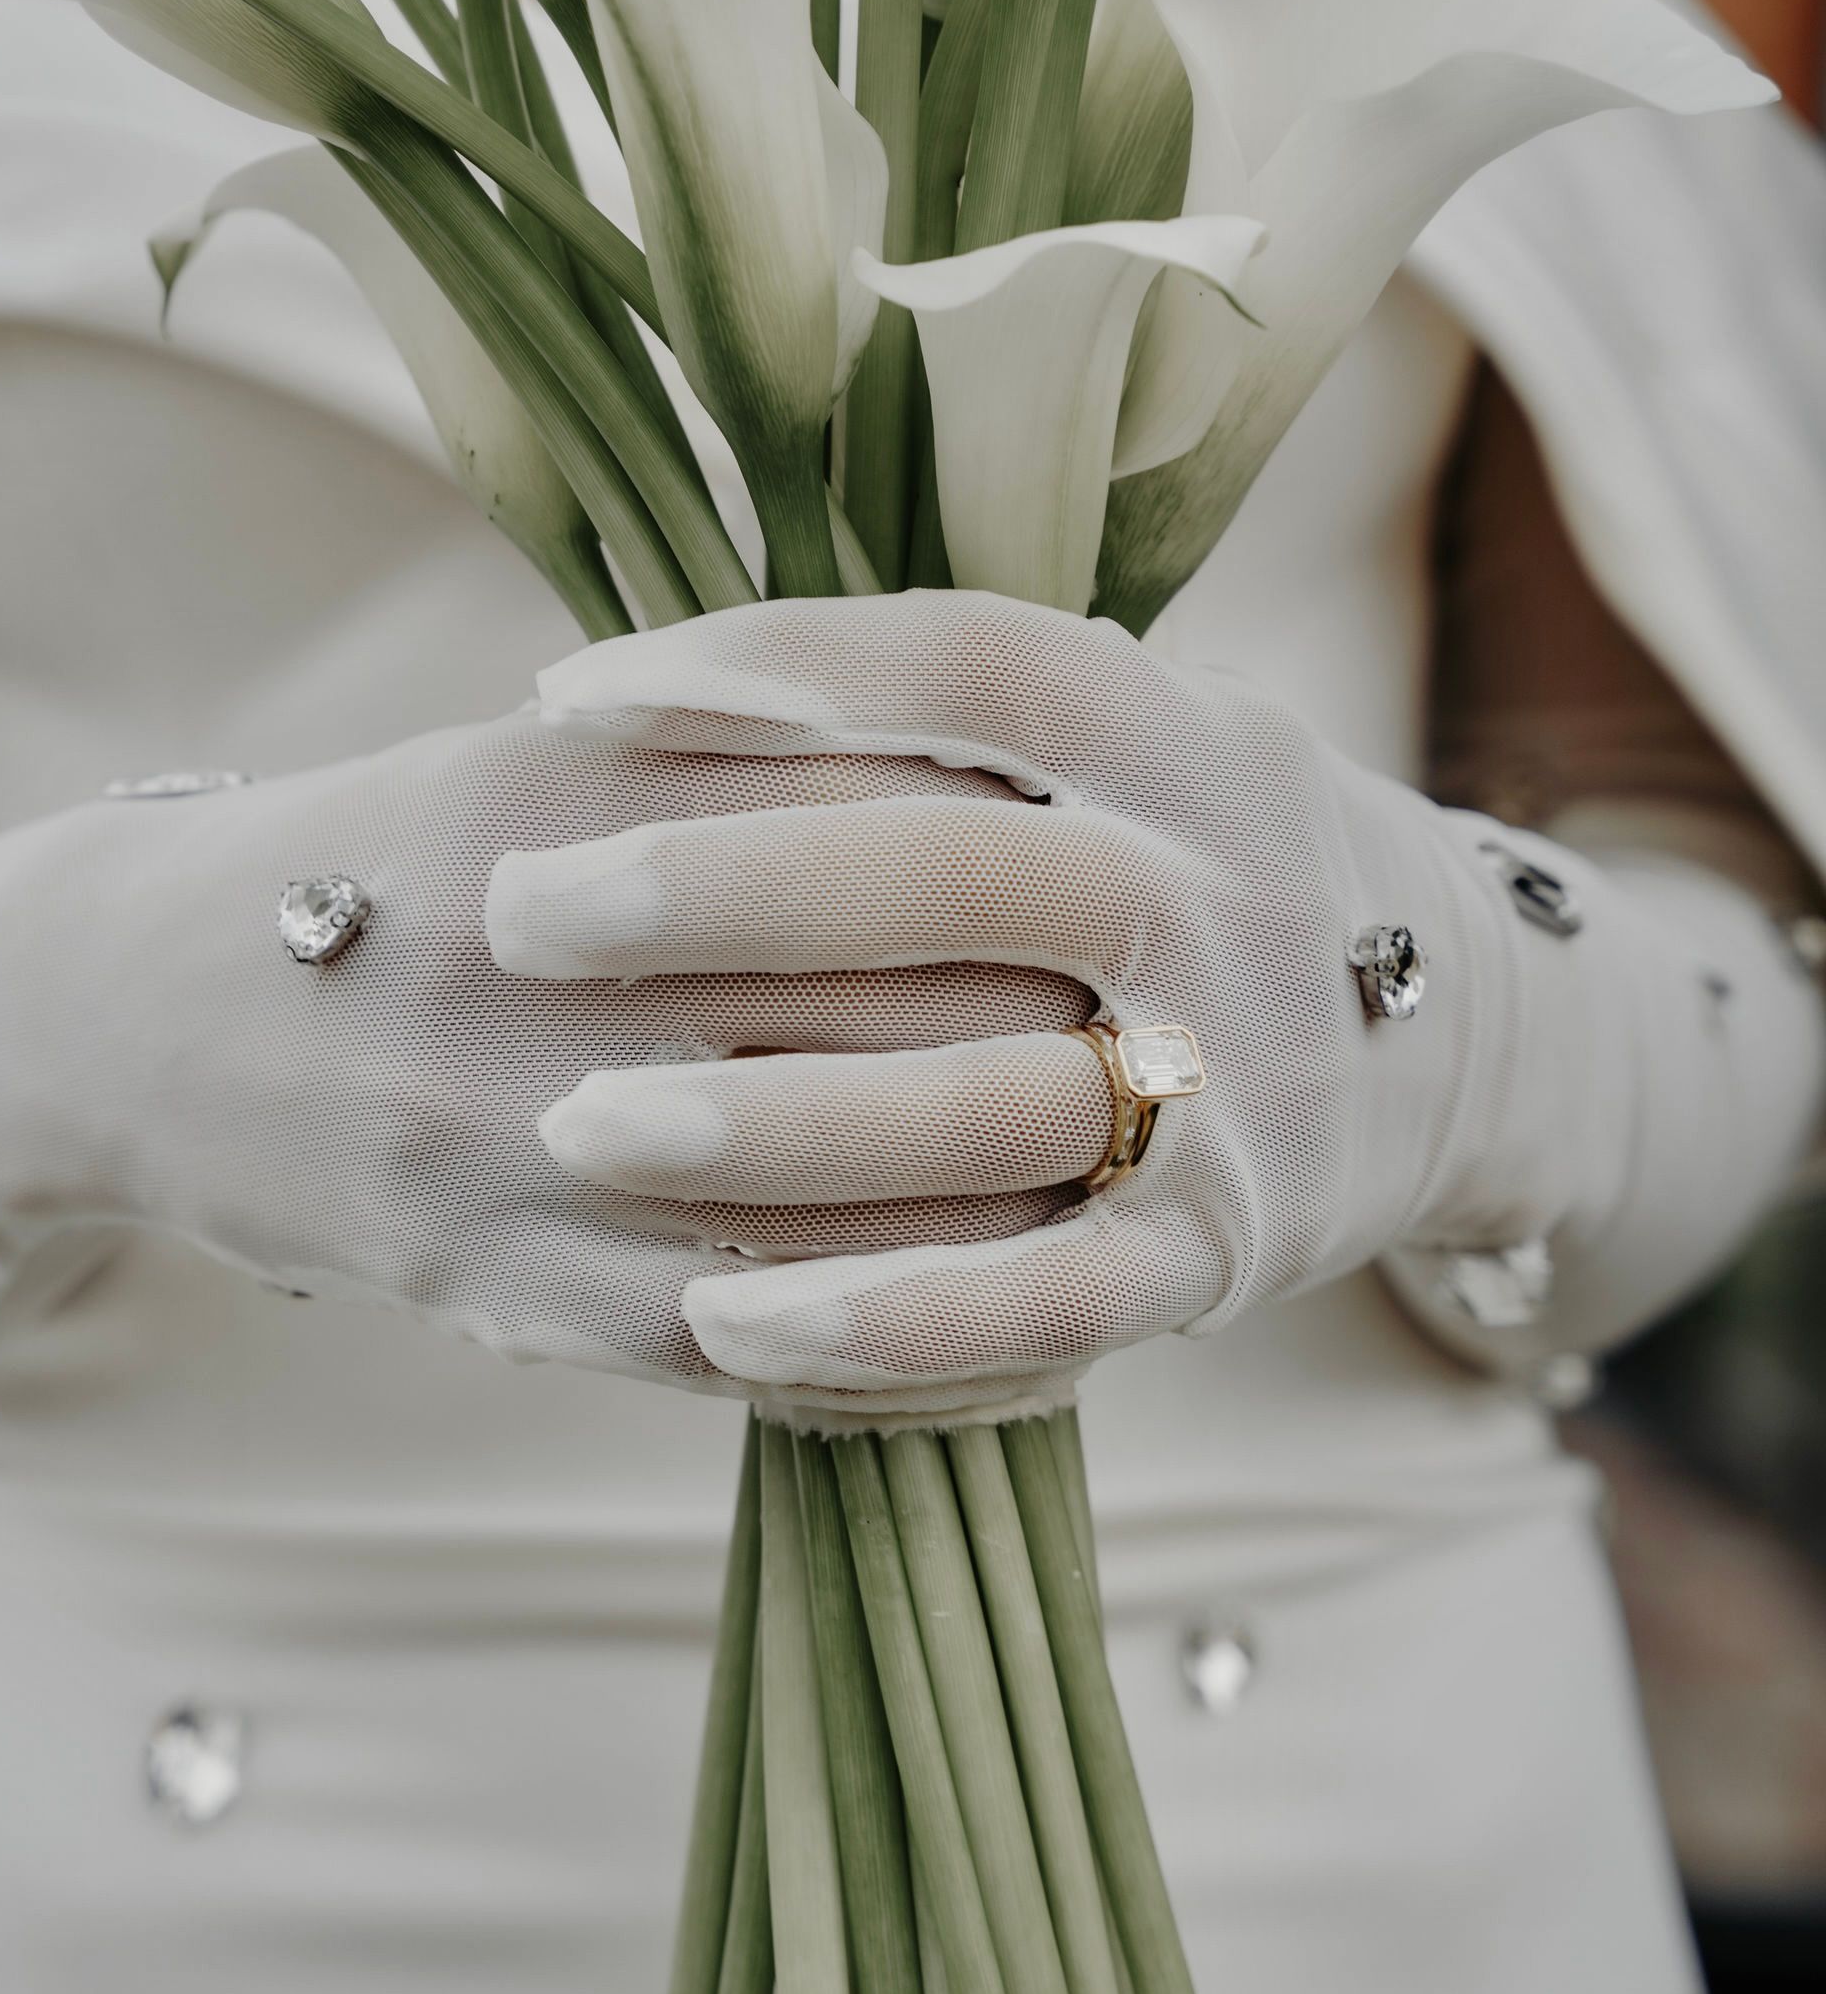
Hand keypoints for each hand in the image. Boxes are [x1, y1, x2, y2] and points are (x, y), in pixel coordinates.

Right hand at [0, 703, 1098, 1394]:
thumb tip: (1013, 789)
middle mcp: (547, 977)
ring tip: (1140, 1217)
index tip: (1150, 898)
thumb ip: (746, 763)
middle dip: (1071, 1055)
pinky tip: (1016, 1354)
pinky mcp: (491, 1289)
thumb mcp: (538, 765)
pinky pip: (746, 1353)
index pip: (881, 844)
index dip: (1040, 884)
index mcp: (577, 809)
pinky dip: (904, 1359)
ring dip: (1017, 1228)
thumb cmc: (379, 871)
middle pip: (897, 1028)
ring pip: (841, 1212)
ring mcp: (513, 1149)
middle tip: (1195, 1065)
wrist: (130, 1012)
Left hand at [486, 592, 1664, 1416]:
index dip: (766, 670)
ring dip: (772, 1124)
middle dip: (716, 891)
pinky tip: (718, 1327)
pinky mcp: (1229, 1249)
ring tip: (574, 1125)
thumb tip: (634, 696)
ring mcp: (1245, 1079)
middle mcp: (1225, 890)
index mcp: (1183, 734)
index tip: (565, 699)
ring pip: (995, 1101)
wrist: (1476, 1040)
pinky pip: (1048, 1298)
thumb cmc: (1192, 869)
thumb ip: (937, 731)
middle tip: (517, 915)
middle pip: (956, 874)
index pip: (965, 666)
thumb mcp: (1125, 751)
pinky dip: (886, 1318)